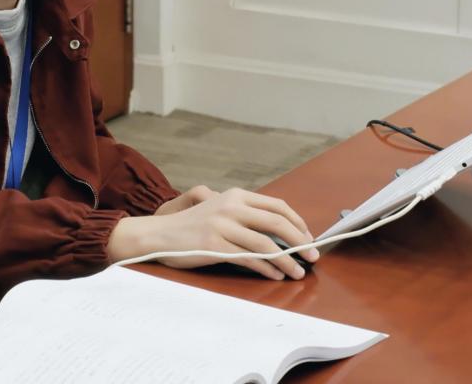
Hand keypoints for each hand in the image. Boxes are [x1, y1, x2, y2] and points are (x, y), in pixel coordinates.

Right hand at [108, 186, 318, 280]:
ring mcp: (222, 225)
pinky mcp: (215, 244)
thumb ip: (244, 215)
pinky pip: (250, 258)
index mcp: (235, 195)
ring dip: (287, 260)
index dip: (297, 222)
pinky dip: (268, 268)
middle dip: (300, 241)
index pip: (276, 206)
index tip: (308, 237)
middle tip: (312, 256)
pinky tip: (276, 275)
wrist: (158, 235)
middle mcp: (230, 206)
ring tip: (298, 272)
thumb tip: (279, 233)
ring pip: (266, 244)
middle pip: (277, 222)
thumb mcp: (218, 210)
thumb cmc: (190, 227)